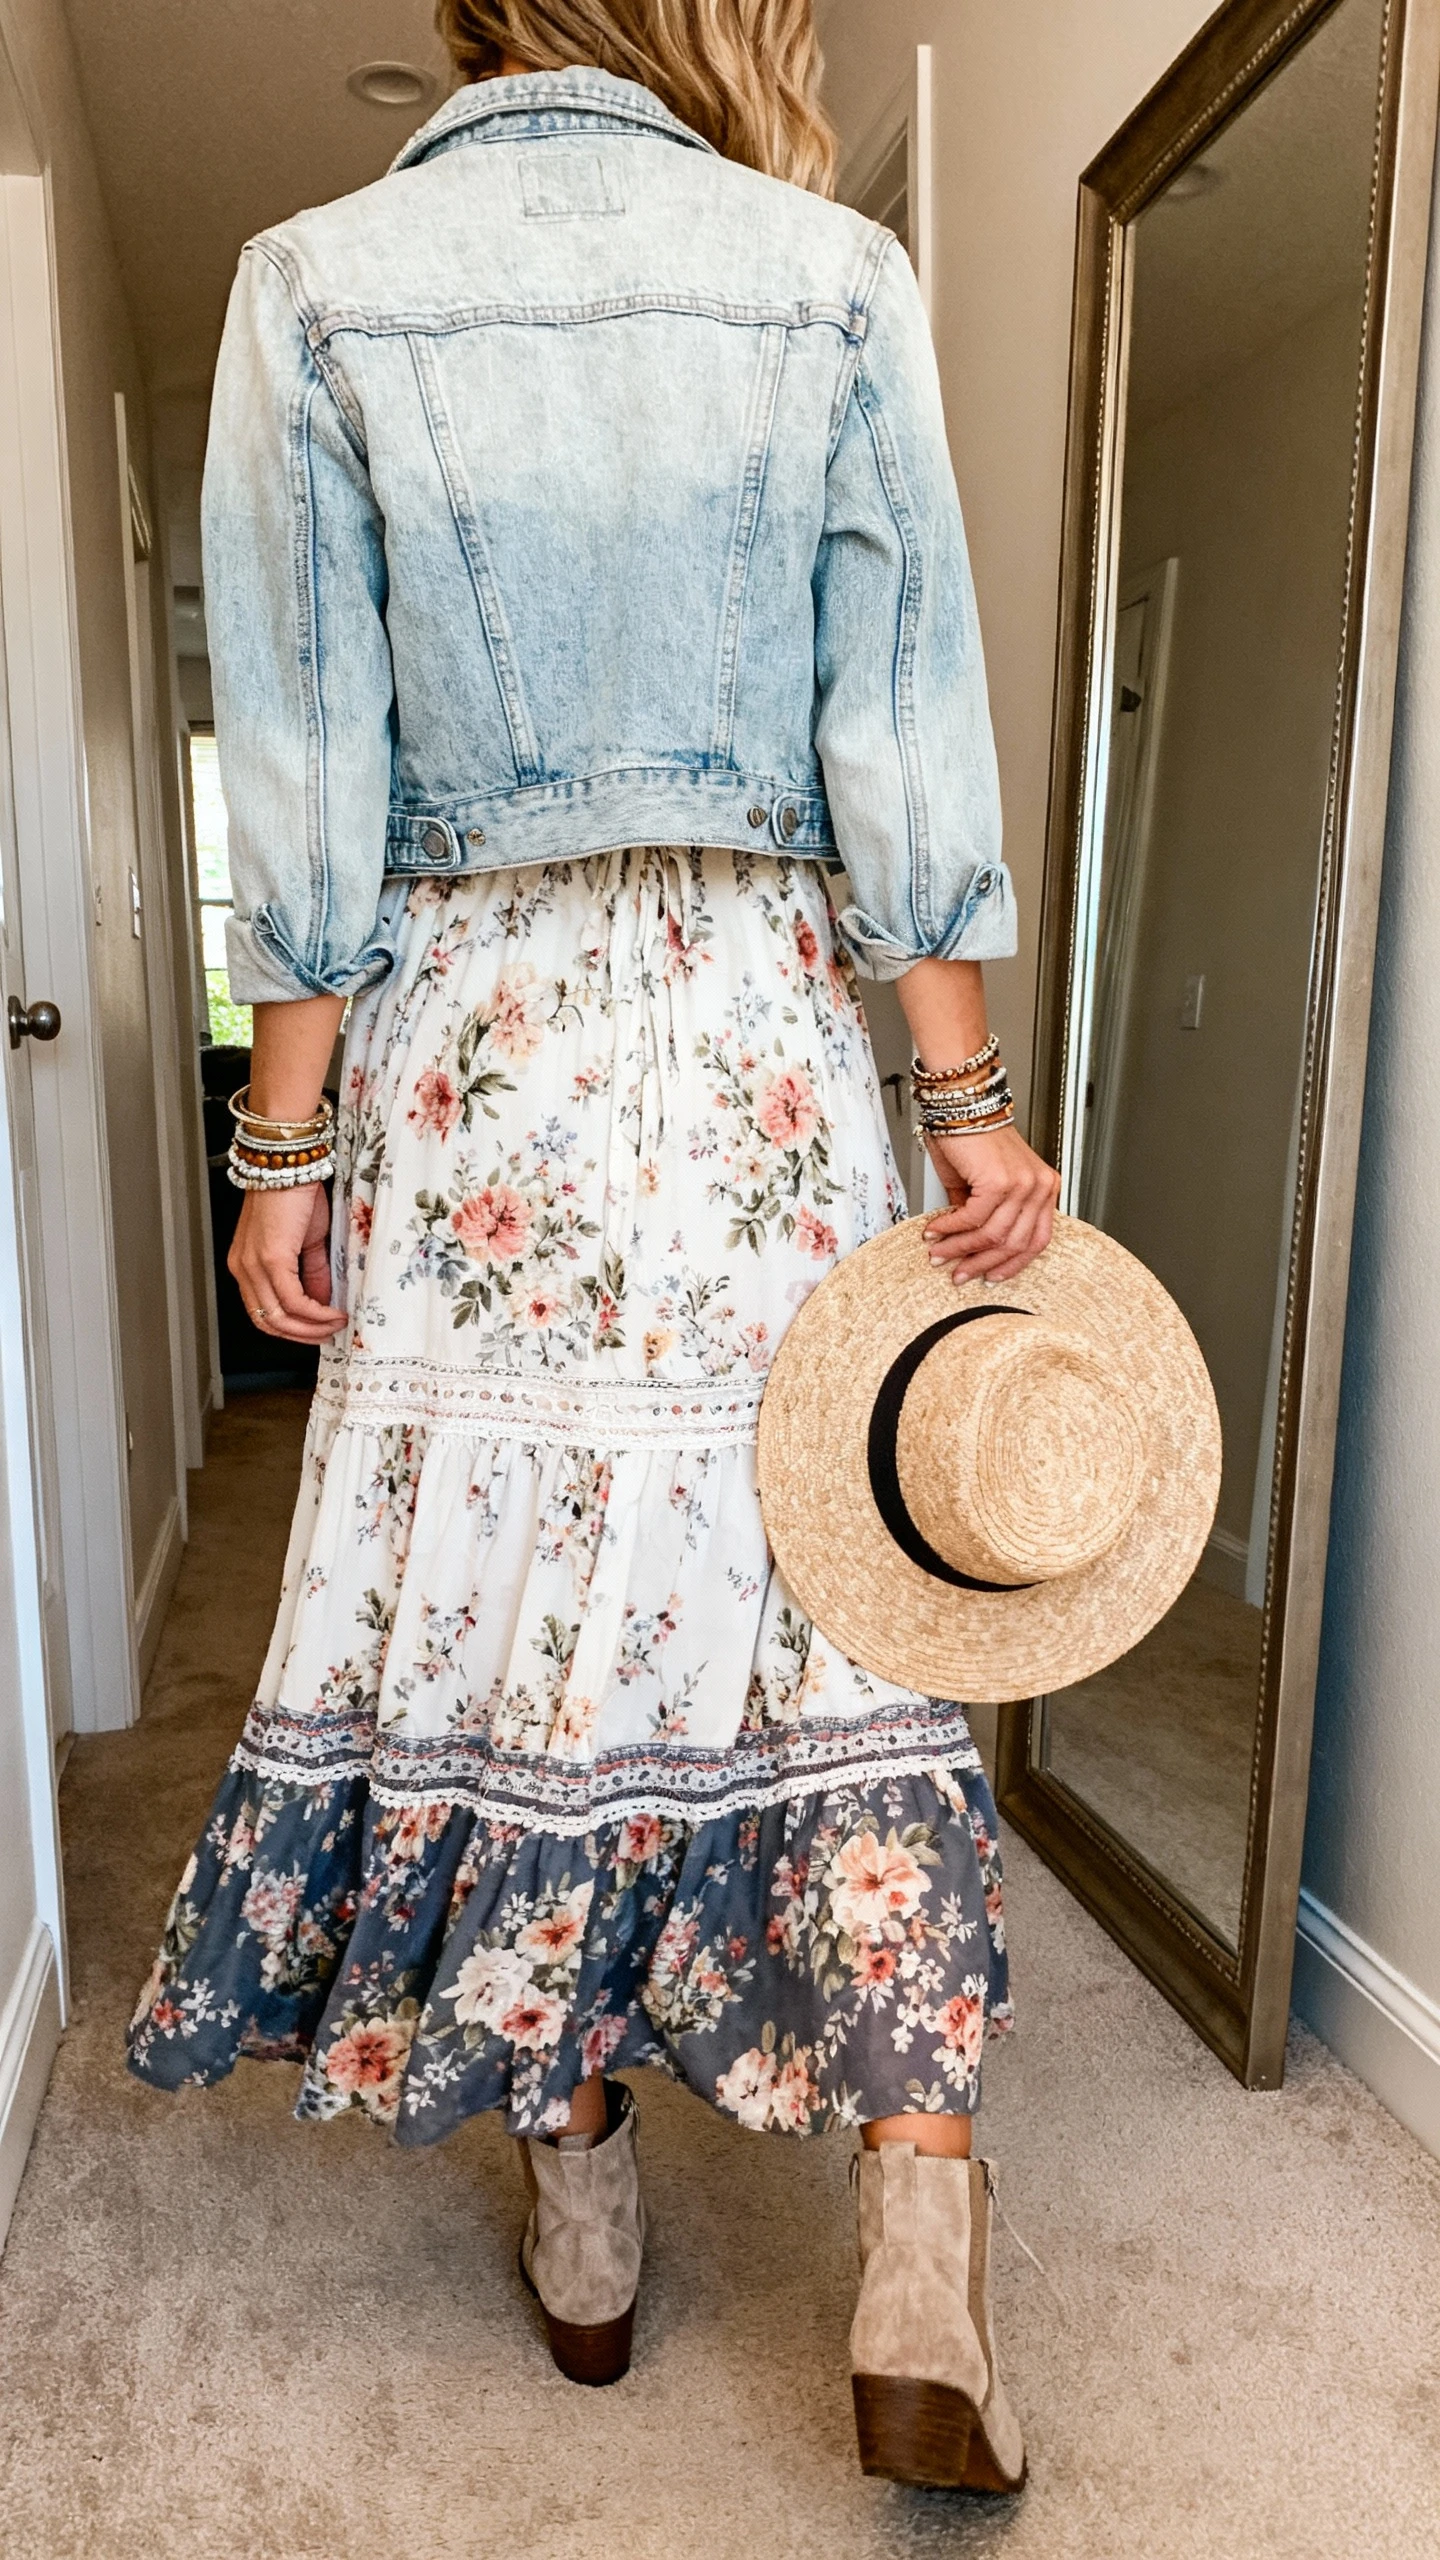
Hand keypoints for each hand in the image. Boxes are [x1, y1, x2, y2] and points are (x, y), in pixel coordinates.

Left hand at [228, 1182, 346, 1341]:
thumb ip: (311, 1273)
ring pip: (278, 1317)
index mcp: (246, 1264)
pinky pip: (293, 1300)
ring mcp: (254, 1265)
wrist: (290, 1164)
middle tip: (328, 1335)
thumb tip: (320, 1302)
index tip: (316, 1330)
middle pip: (267, 1322)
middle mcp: (243, 1268)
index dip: (290, 1328)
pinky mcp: (271, 1258)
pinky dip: (315, 1313)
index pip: (261, 1311)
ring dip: (310, 1328)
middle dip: (301, 1335)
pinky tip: (332, 1312)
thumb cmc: (293, 1192)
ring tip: (335, 1325)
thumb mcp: (305, 1240)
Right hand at [922, 1123, 1060, 1282]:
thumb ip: (983, 1215)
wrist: (962, 1105)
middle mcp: (1040, 1187)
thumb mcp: (983, 1184)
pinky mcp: (1001, 1181)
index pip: (1037, 1240)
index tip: (990, 1276)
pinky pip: (974, 1219)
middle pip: (1015, 1243)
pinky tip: (936, 1230)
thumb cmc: (972, 1137)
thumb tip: (969, 1244)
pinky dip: (951, 1229)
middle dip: (981, 1263)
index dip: (1011, 1264)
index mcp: (1044, 1188)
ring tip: (939, 1252)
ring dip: (960, 1248)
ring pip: (993, 1235)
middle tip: (958, 1273)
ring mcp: (1024, 1184)